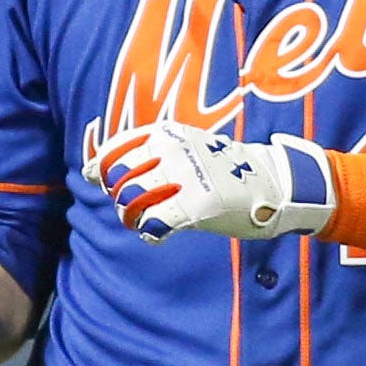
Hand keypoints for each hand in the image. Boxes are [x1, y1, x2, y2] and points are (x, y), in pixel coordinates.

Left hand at [89, 122, 332, 240]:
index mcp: (167, 134)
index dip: (101, 169)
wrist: (272, 181)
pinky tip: (160, 232)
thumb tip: (93, 170)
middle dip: (117, 195)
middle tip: (132, 205)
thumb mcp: (185, 145)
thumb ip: (149, 152)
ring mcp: (185, 179)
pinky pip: (153, 223)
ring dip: (131, 216)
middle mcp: (172, 151)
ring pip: (131, 200)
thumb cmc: (223, 167)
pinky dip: (150, 232)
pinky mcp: (197, 206)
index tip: (100, 180)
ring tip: (144, 220)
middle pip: (118, 177)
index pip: (115, 149)